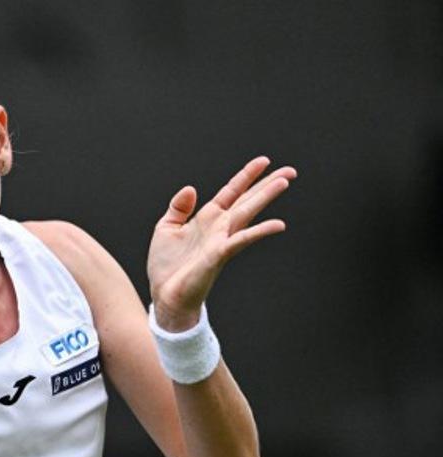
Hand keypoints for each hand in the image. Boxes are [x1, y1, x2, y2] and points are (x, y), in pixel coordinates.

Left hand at [147, 156, 295, 329]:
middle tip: (290, 170)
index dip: (246, 176)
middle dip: (267, 184)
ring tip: (284, 181)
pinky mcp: (218, 254)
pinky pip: (241, 240)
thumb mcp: (166, 228)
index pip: (231, 192)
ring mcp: (221, 240)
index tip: (264, 161)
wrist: (165, 295)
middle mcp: (219, 227)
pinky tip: (278, 224)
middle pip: (247, 200)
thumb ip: (178, 207)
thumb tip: (191, 188)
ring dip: (265, 197)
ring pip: (247, 213)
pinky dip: (258, 231)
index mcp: (207, 218)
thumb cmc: (167, 266)